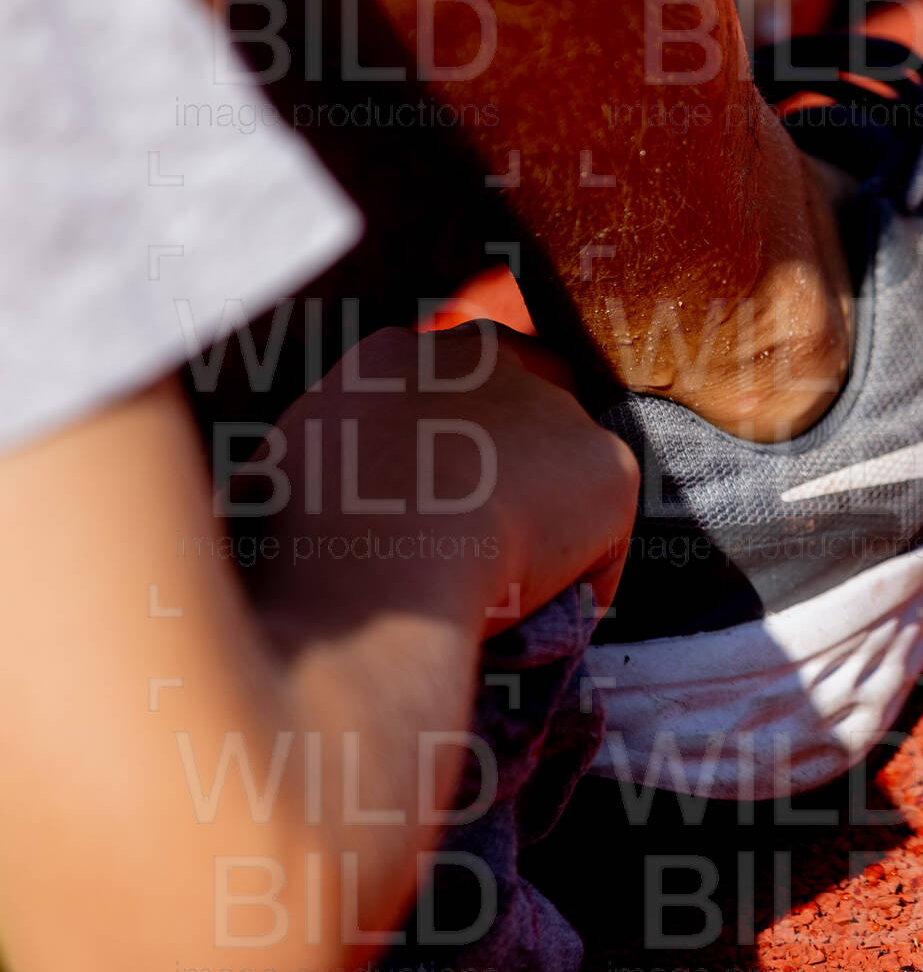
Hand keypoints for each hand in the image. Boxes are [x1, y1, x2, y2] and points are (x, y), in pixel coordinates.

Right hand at [258, 323, 638, 635]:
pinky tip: (532, 615)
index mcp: (393, 356)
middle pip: (517, 403)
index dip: (445, 447)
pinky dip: (579, 581)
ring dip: (545, 523)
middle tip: (483, 542)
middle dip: (512, 463)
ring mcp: (554, 407)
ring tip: (502, 591)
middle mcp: (484, 359)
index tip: (437, 499)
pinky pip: (601, 541)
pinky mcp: (608, 464)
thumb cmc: (301, 534)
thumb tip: (269, 507)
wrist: (378, 553)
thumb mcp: (266, 484)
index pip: (438, 385)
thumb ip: (303, 477)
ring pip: (562, 474)